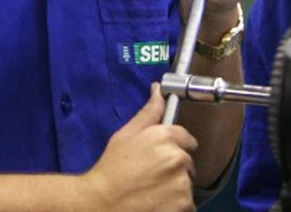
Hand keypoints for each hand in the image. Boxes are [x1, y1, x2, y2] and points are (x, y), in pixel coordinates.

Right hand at [82, 85, 197, 211]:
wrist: (102, 203)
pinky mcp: (184, 205)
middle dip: (175, 169)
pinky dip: (177, 206)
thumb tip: (158, 90)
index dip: (175, 148)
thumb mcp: (125, 136)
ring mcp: (182, 183)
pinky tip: (158, 204)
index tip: (162, 158)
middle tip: (152, 177)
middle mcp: (177, 158)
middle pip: (187, 163)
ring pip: (187, 184)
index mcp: (164, 137)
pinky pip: (188, 205)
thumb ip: (148, 113)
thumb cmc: (111, 170)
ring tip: (153, 192)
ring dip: (176, 189)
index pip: (187, 139)